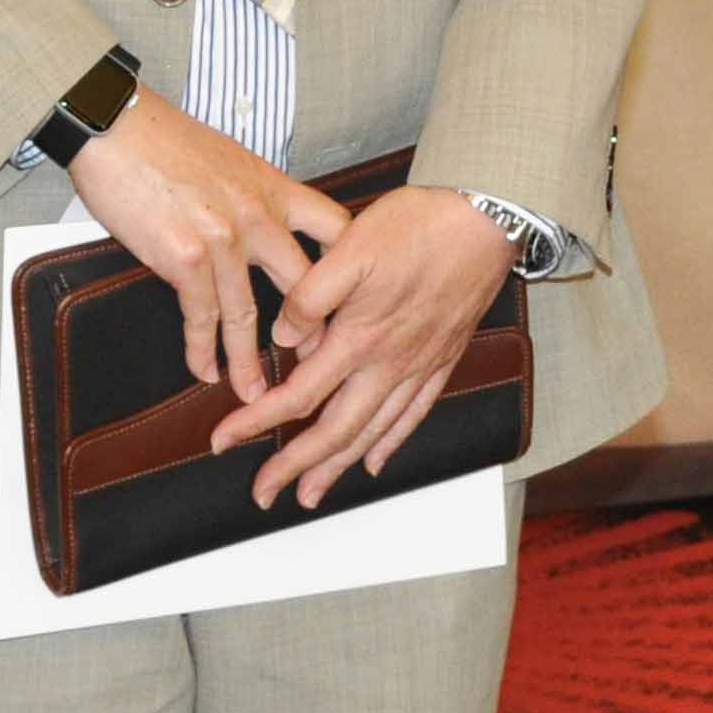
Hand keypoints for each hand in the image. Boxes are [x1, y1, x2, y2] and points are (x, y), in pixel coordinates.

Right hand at [67, 96, 349, 404]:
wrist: (115, 127)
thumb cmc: (162, 139)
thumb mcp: (228, 158)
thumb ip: (251, 194)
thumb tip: (258, 224)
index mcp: (273, 187)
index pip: (335, 229)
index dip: (349, 269)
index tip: (353, 301)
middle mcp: (258, 215)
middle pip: (304, 286)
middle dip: (312, 334)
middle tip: (314, 368)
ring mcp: (224, 239)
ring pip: (249, 316)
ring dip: (250, 363)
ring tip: (255, 395)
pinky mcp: (186, 258)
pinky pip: (201, 318)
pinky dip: (202, 351)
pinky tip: (205, 369)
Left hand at [208, 188, 513, 510]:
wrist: (487, 219)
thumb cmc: (419, 226)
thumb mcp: (350, 247)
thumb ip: (310, 296)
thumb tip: (282, 338)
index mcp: (360, 337)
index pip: (299, 395)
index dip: (257, 422)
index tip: (225, 440)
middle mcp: (390, 362)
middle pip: (335, 430)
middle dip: (295, 467)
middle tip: (265, 494)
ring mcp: (419, 365)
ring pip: (372, 432)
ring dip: (337, 467)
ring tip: (312, 494)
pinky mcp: (442, 358)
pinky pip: (413, 415)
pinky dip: (390, 443)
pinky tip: (374, 459)